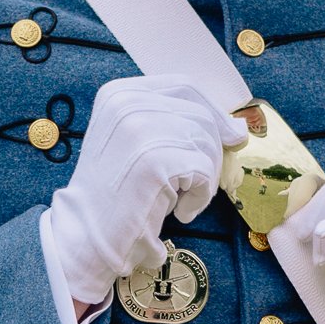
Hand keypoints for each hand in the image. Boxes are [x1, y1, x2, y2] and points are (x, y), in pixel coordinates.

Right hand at [45, 75, 246, 307]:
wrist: (86, 237)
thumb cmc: (116, 197)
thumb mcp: (136, 144)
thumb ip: (173, 124)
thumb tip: (238, 128)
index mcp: (119, 94)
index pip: (186, 86)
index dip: (214, 111)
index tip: (228, 137)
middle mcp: (127, 103)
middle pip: (201, 115)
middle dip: (213, 152)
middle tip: (198, 184)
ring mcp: (140, 130)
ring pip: (207, 142)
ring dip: (205, 177)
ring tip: (181, 199)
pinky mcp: (155, 160)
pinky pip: (204, 170)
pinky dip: (200, 197)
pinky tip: (181, 211)